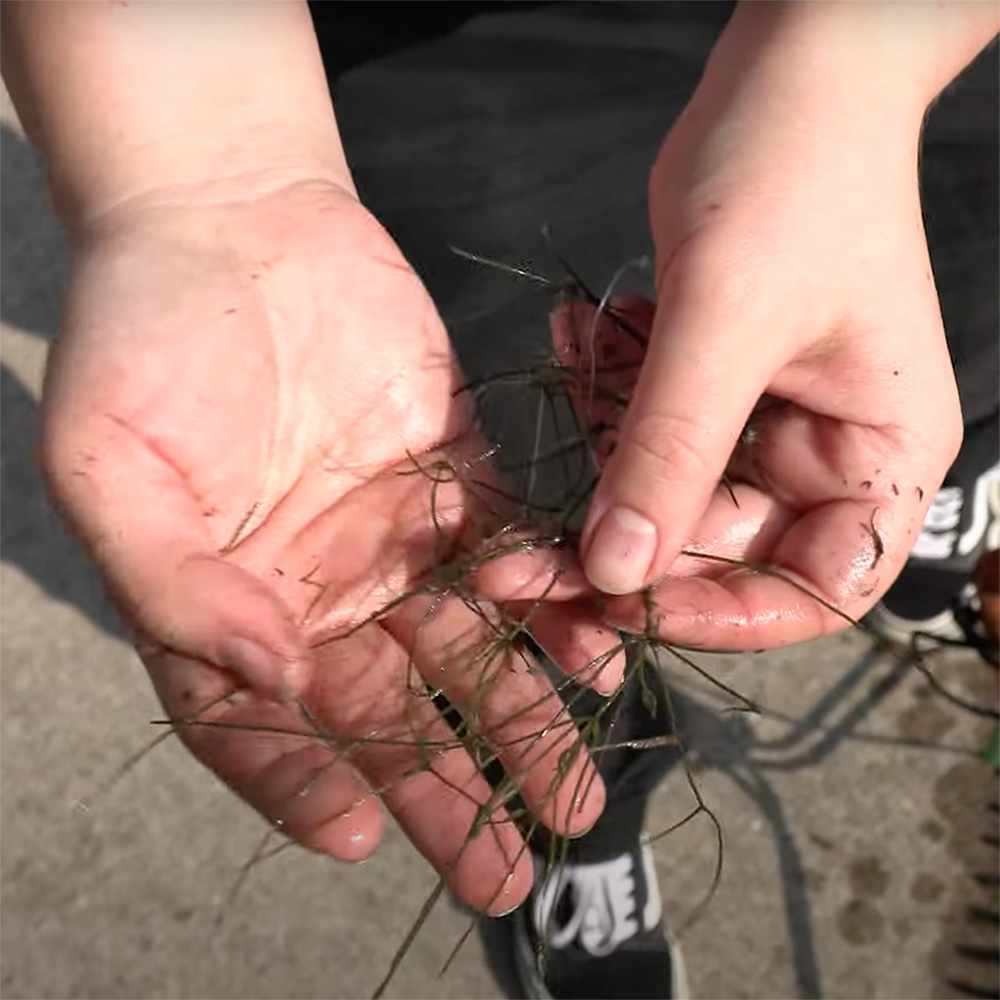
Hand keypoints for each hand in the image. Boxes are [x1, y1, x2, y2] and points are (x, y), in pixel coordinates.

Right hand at [41, 180, 607, 913]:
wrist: (233, 218)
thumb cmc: (144, 332)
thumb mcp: (110, 466)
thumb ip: (175, 586)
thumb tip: (266, 676)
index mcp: (222, 601)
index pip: (260, 725)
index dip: (300, 784)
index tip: (359, 835)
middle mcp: (314, 588)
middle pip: (385, 712)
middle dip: (447, 789)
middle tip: (510, 871)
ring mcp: (391, 537)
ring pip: (465, 650)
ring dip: (520, 721)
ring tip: (575, 796)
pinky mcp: (457, 476)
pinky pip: (515, 557)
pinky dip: (554, 607)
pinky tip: (597, 657)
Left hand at [573, 4, 966, 648]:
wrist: (786, 76)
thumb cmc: (795, 176)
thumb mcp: (728, 319)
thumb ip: (671, 450)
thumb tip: (616, 573)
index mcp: (879, 455)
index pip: (817, 589)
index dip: (727, 616)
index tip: (628, 606)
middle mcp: (825, 454)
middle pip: (716, 550)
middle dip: (616, 537)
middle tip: (513, 555)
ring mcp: (761, 420)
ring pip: (661, 487)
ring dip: (597, 445)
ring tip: (570, 358)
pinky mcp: (706, 385)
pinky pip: (640, 424)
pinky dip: (603, 386)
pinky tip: (580, 328)